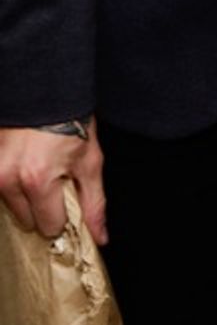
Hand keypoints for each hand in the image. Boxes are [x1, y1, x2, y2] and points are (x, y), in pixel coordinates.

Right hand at [0, 123, 106, 242]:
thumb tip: (99, 237)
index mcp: (37, 180)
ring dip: (24, 193)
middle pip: (26, 220)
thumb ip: (94, 202)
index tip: (66, 196)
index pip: (48, 226)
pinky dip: (11, 181)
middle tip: (53, 178)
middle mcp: (9, 178)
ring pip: (10, 205)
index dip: (62, 214)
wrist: (48, 87)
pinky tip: (24, 163)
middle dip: (41, 205)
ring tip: (39, 167)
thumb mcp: (90, 160)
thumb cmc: (71, 121)